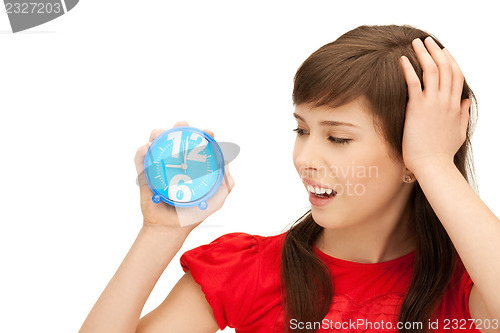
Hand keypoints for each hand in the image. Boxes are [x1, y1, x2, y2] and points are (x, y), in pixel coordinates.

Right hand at [134, 121, 234, 234]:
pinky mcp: (144, 175)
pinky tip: (147, 148)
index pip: (196, 145)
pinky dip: (142, 151)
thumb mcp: (216, 200)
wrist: (170, 229)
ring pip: (155, 144)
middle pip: (175, 139)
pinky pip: (140, 159)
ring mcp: (159, 167)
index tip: (208, 133)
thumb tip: (225, 162)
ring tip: (161, 135)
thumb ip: (226, 183)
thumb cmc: (192, 215)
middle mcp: (174, 163)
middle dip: (179, 128)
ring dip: (157, 135)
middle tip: (182, 126)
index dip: (202, 135)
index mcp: (191, 166)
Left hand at [400, 37, 470, 173]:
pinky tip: (402, 59)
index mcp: (456, 105)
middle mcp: (446, 101)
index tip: (443, 51)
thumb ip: (463, 114)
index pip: (456, 75)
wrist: (432, 166)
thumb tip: (466, 101)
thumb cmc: (442, 153)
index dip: (450, 60)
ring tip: (415, 43)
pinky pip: (413, 83)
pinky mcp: (417, 109)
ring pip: (431, 71)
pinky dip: (408, 69)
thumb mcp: (459, 131)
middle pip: (445, 68)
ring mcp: (432, 104)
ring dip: (423, 54)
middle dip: (436, 51)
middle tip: (427, 40)